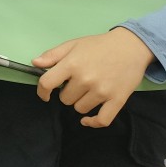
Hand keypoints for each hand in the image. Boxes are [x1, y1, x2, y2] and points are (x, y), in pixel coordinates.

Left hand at [34, 27, 154, 126]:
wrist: (130, 47)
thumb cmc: (98, 45)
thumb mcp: (73, 44)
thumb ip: (52, 55)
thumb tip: (35, 63)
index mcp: (72, 64)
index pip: (47, 83)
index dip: (41, 91)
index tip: (45, 95)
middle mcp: (85, 79)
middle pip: (65, 99)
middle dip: (67, 93)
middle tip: (76, 83)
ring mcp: (101, 91)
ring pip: (80, 108)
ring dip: (80, 102)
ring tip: (87, 90)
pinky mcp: (117, 100)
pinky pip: (101, 120)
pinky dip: (92, 122)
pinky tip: (87, 119)